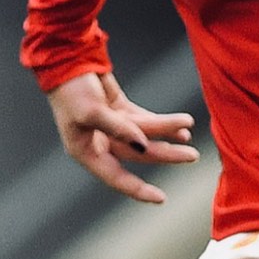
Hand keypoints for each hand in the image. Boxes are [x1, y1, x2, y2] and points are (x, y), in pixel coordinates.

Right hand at [48, 75, 197, 203]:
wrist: (67, 60)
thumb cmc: (71, 91)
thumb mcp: (92, 112)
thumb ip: (119, 129)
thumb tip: (143, 145)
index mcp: (86, 152)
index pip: (116, 177)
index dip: (138, 190)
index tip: (161, 198)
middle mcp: (100, 143)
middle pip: (139, 154)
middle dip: (166, 154)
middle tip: (191, 155)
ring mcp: (111, 126)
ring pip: (145, 135)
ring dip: (167, 134)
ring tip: (189, 132)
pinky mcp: (119, 110)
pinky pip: (144, 120)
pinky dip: (161, 122)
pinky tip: (180, 126)